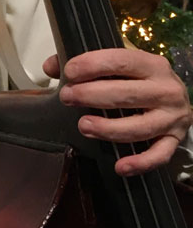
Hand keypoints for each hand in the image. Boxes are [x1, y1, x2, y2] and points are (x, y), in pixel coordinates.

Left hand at [44, 49, 191, 175]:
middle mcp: (166, 90)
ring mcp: (172, 117)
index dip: (92, 65)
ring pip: (139, 127)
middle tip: (67, 97)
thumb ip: (84, 63)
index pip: (120, 61)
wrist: (176, 96)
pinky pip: (159, 155)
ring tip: (84, 126)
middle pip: (126, 94)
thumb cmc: (141, 79)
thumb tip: (51, 67)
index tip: (69, 72)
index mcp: (151, 65)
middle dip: (91, 96)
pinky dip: (139, 163)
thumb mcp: (118, 64)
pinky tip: (119, 166)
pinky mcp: (174, 140)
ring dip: (108, 129)